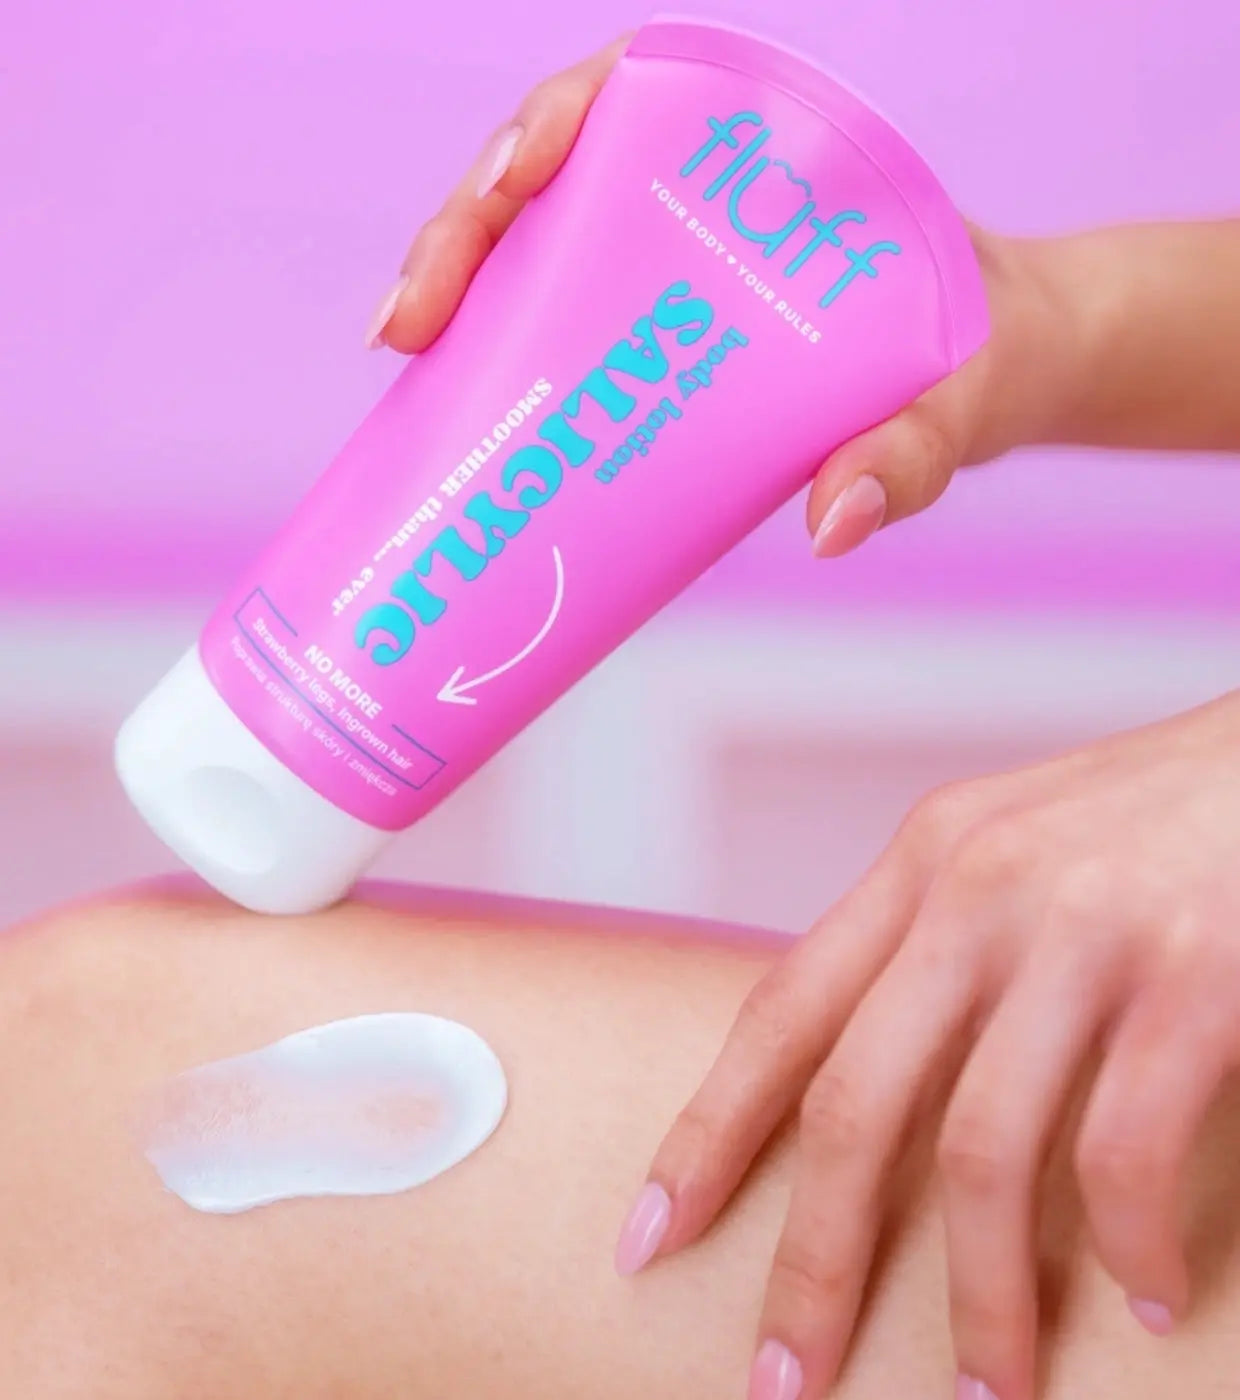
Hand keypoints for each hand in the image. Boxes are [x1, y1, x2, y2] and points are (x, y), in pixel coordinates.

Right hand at [360, 39, 1078, 559]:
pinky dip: (486, 351)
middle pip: (549, 176)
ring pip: (528, 247)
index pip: (635, 95)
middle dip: (461, 235)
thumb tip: (831, 524)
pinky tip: (443, 400)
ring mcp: (657, 261)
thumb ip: (911, 451)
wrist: (987, 374)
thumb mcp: (954, 400)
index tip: (510, 183)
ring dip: (451, 292)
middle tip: (407, 326)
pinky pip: (546, 317)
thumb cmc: (971, 357)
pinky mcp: (641, 327)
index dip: (552, 121)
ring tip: (401, 363)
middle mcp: (694, 195)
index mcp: (765, 157)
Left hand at [616, 691, 1239, 1399]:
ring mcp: (1084, 931)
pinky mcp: (1193, 978)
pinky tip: (1143, 1296)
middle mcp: (980, 890)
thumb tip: (861, 1086)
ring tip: (988, 1385)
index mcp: (924, 860)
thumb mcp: (1015, 852)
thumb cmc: (1157, 820)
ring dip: (981, 1297)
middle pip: (851, 1102)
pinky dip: (1125, 1249)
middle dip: (811, 1260)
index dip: (708, 1132)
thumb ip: (934, 946)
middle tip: (783, 1380)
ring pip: (978, 1154)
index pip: (780, 1011)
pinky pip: (1122, 1157)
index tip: (652, 1233)